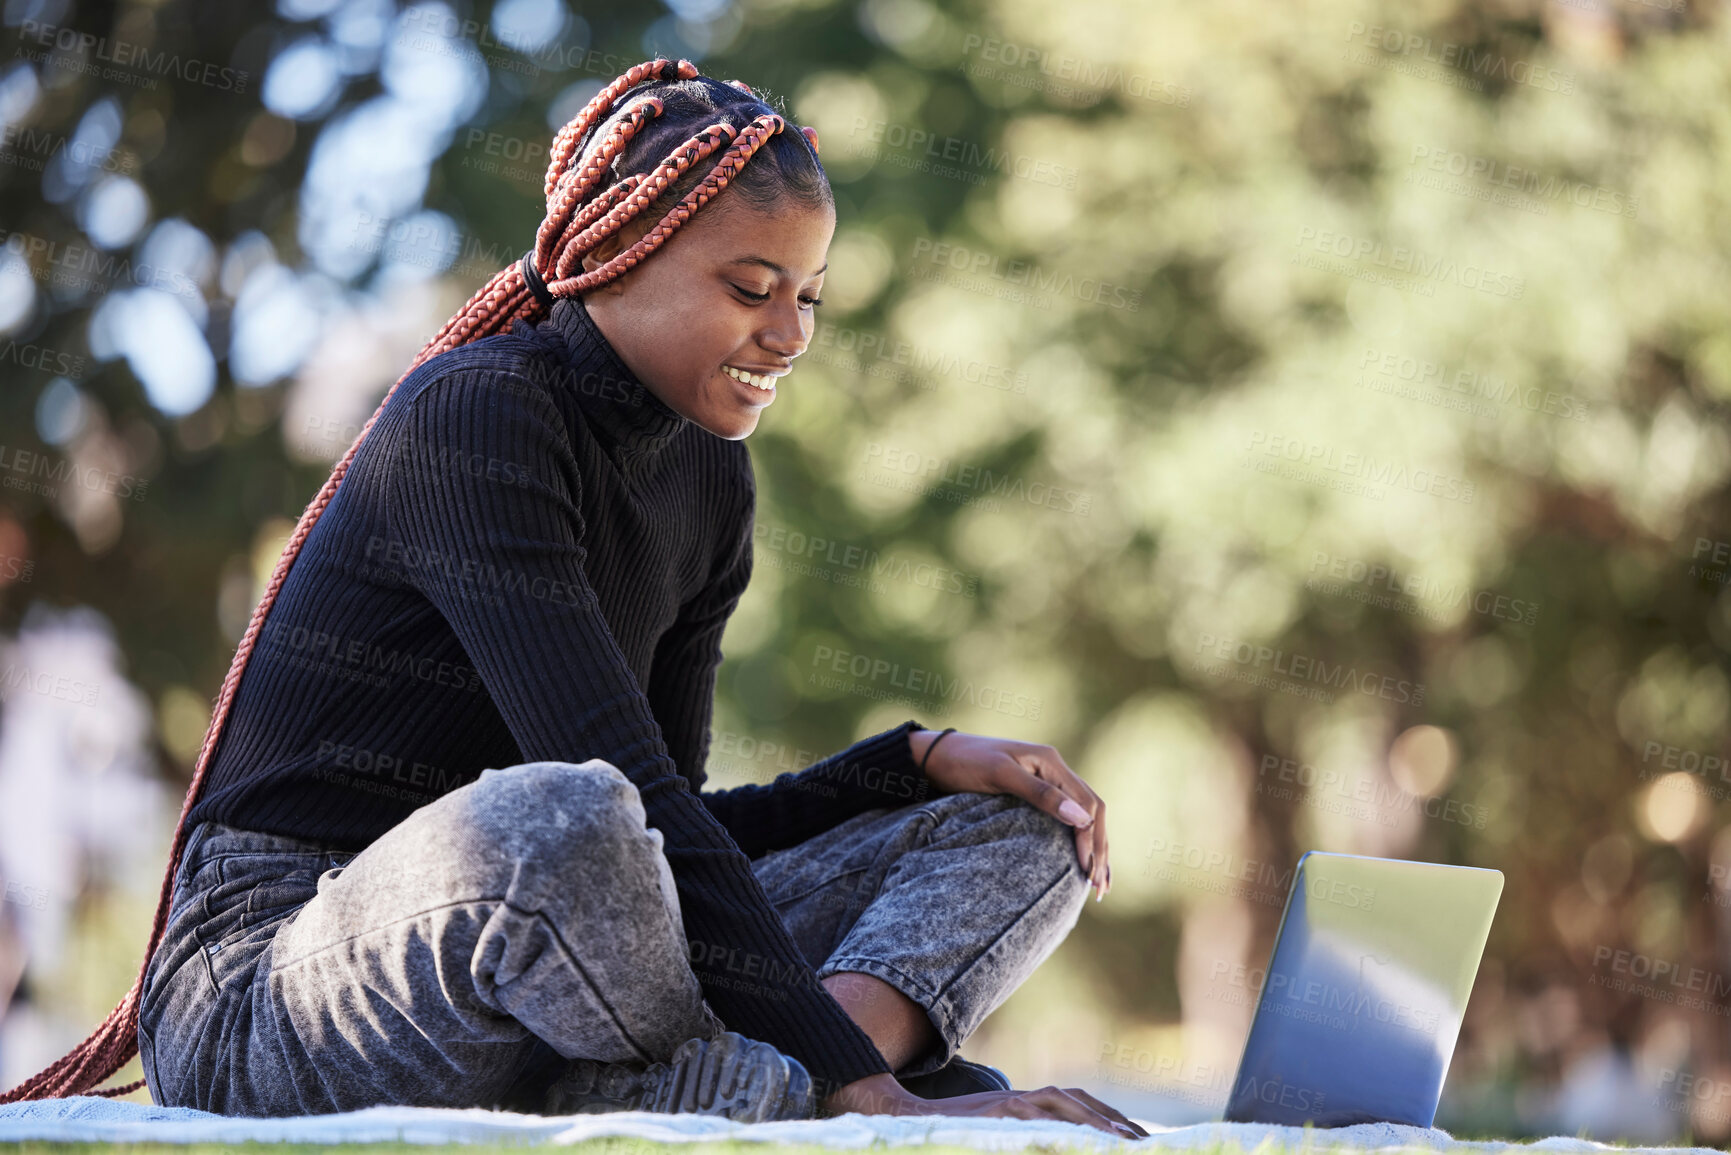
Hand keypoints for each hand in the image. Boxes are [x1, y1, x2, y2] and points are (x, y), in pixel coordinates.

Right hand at [821, 1072, 1148, 1137]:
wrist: (909, 1120)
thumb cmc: (954, 1134)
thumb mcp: (999, 1136)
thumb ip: (1027, 1137)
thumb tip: (1053, 1142)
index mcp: (1028, 1104)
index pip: (1078, 1105)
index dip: (1109, 1118)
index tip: (1138, 1138)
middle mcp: (1024, 1098)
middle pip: (1080, 1101)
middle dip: (1115, 1121)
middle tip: (1146, 1143)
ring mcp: (1011, 1104)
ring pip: (1065, 1105)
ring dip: (1098, 1121)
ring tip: (1125, 1142)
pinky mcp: (998, 1114)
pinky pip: (1037, 1119)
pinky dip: (1063, 1127)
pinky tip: (1083, 1138)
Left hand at [910, 729, 1111, 900]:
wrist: (937, 756)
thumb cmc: (966, 763)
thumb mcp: (1001, 777)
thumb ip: (1041, 795)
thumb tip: (1082, 820)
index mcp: (1052, 762)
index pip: (1087, 804)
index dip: (1092, 840)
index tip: (1088, 873)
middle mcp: (1055, 769)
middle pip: (1093, 811)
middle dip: (1100, 849)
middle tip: (1099, 888)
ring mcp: (1048, 779)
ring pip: (1085, 815)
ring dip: (1096, 847)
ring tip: (1099, 884)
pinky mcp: (1037, 791)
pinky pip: (1068, 815)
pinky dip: (1080, 838)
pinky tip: (1081, 859)